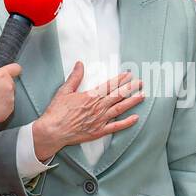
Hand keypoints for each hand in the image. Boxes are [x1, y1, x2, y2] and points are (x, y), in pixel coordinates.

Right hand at [0, 51, 20, 133]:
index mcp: (2, 75)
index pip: (16, 68)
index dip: (13, 68)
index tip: (11, 71)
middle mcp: (9, 86)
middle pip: (10, 82)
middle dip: (2, 83)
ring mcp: (11, 99)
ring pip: (9, 94)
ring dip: (2, 95)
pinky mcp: (10, 110)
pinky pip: (8, 105)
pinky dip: (2, 105)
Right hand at [30, 62, 144, 161]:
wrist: (53, 131)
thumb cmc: (57, 112)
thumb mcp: (64, 91)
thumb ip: (75, 77)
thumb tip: (79, 64)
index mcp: (90, 96)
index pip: (109, 85)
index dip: (120, 79)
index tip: (129, 74)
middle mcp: (98, 107)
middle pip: (118, 95)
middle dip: (130, 88)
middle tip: (141, 82)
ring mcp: (100, 120)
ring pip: (120, 109)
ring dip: (132, 102)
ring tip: (142, 96)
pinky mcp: (99, 132)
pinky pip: (116, 127)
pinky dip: (127, 123)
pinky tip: (135, 118)